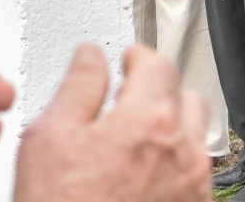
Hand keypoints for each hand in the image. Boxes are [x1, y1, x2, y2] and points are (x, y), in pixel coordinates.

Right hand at [13, 44, 209, 201]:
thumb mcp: (50, 138)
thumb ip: (77, 86)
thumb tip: (90, 56)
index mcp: (150, 120)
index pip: (156, 63)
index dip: (136, 57)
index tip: (126, 61)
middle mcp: (183, 152)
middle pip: (184, 98)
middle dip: (158, 92)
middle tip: (129, 100)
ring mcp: (193, 189)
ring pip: (194, 138)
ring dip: (171, 129)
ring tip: (136, 141)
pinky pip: (194, 177)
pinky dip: (174, 168)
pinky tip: (143, 179)